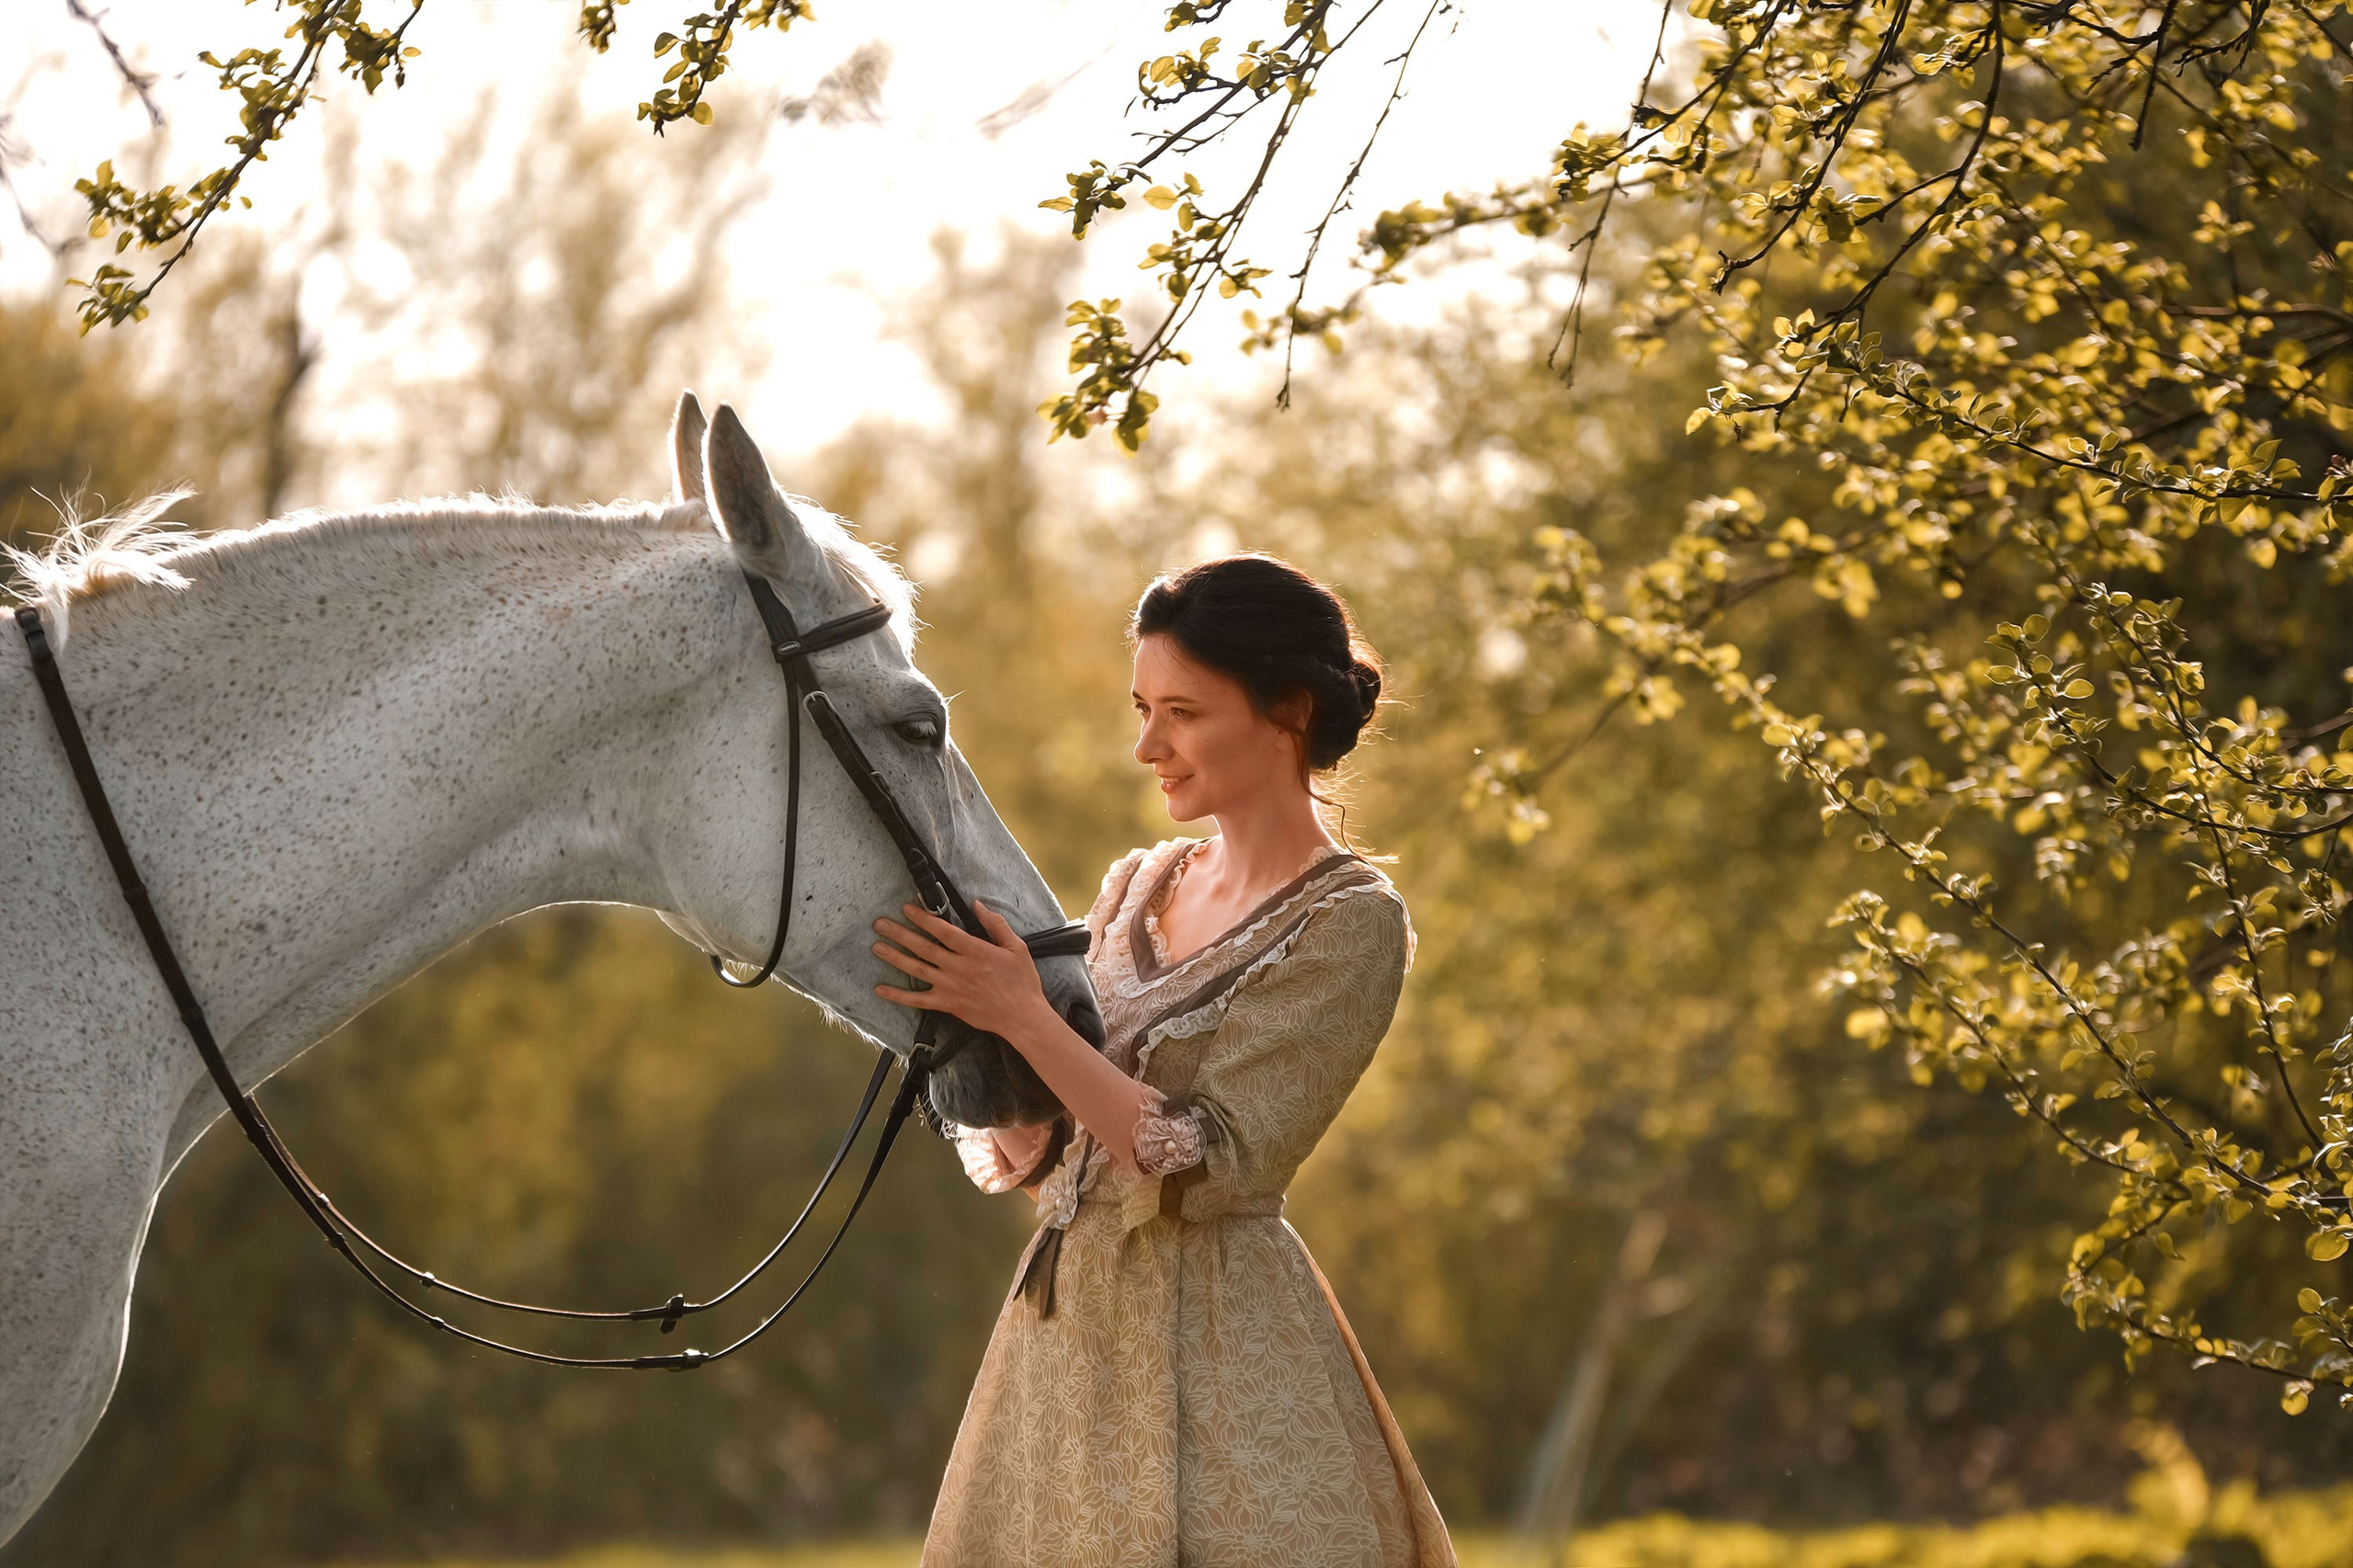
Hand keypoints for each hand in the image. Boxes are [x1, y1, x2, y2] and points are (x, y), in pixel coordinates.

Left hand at [872, 900, 1050, 1041]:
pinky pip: (918, 1000)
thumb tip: (978, 905)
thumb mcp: (1016, 947)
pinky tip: (881, 989)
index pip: (943, 931)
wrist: (1022, 1017)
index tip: (907, 908)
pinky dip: (898, 995)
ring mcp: (951, 987)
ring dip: (895, 957)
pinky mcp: (948, 1004)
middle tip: (880, 924)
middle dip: (900, 933)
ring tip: (877, 947)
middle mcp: (959, 968)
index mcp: (975, 951)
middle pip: (923, 947)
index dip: (923, 918)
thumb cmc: (1022, 982)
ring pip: (917, 970)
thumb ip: (995, 924)